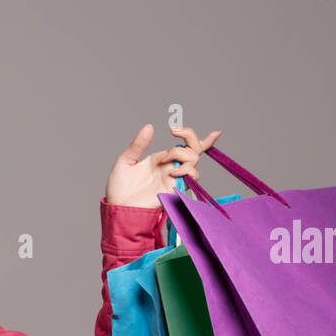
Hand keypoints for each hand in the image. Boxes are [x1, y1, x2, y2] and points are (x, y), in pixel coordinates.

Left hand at [104, 124, 221, 208]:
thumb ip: (138, 145)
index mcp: (160, 159)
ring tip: (166, 162)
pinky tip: (172, 171)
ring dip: (184, 155)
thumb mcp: (125, 162)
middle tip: (174, 134)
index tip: (216, 132)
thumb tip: (149, 126)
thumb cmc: (119, 189)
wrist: (118, 208)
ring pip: (194, 162)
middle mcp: (170, 167)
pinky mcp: (174, 189)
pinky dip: (186, 170)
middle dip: (189, 139)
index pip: (185, 147)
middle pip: (193, 150)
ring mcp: (173, 178)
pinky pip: (190, 177)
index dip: (204, 140)